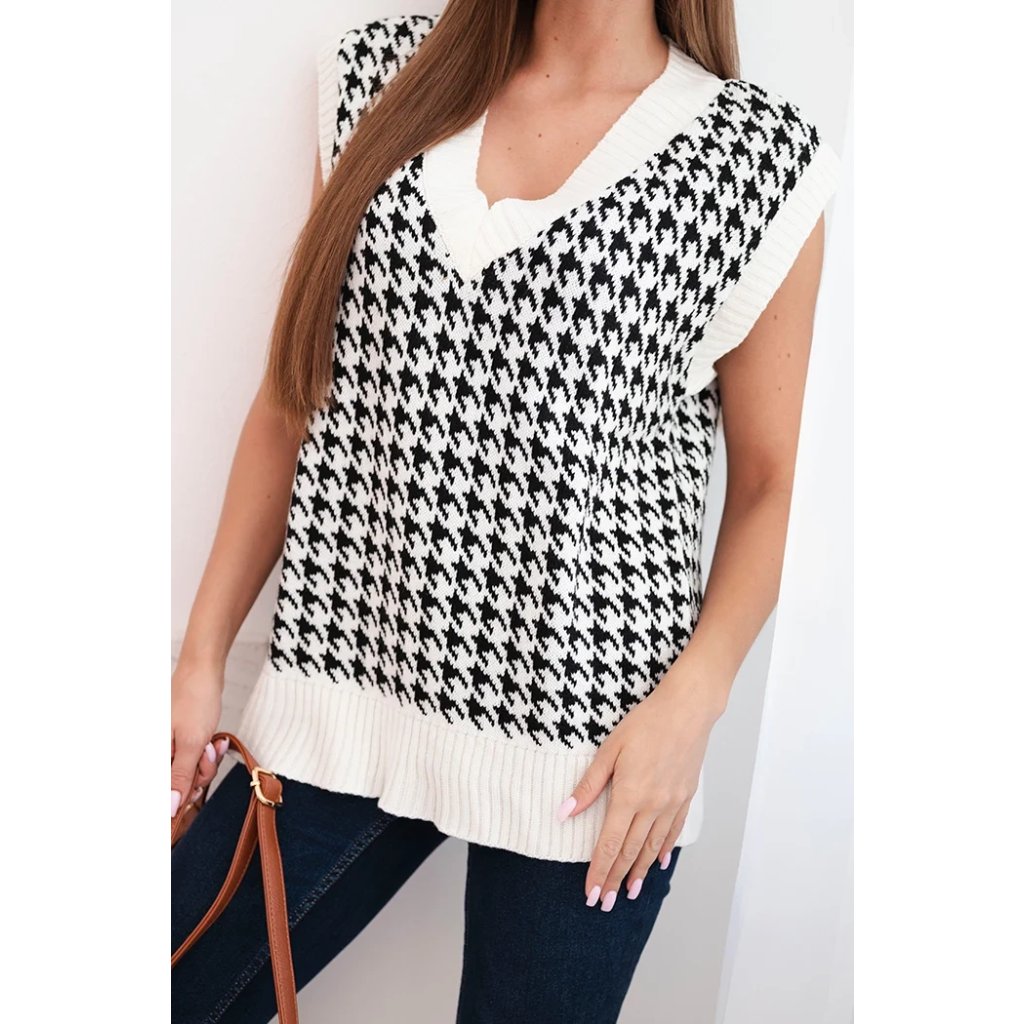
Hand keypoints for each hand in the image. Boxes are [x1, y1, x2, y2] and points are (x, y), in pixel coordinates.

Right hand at [171, 657, 226, 816]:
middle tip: (207, 753)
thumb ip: (180, 777)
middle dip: (200, 773)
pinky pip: (197, 759)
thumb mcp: (191, 743)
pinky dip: (209, 753)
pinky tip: (216, 740)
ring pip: (191, 773)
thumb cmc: (195, 700)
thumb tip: (170, 808)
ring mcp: (169, 747)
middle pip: (179, 785)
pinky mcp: (182, 742)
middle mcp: (157, 753)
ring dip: (208, 762)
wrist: (205, 671)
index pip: (162, 792)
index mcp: (152, 755)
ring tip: (213, 742)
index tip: (193, 795)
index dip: (179, 797)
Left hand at [558, 661, 726, 910]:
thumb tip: (564, 813)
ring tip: (629, 893)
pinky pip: (671, 832)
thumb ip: (588, 785)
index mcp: (630, 795)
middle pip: (629, 852)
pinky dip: (662, 851)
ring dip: (638, 872)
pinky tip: (656, 863)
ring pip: (651, 847)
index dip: (599, 871)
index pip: (609, 844)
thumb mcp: (609, 749)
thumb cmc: (646, 723)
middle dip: (615, 880)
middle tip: (604, 904)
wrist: (687, 710)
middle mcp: (652, 806)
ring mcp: (671, 804)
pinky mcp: (685, 797)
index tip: (590, 894)